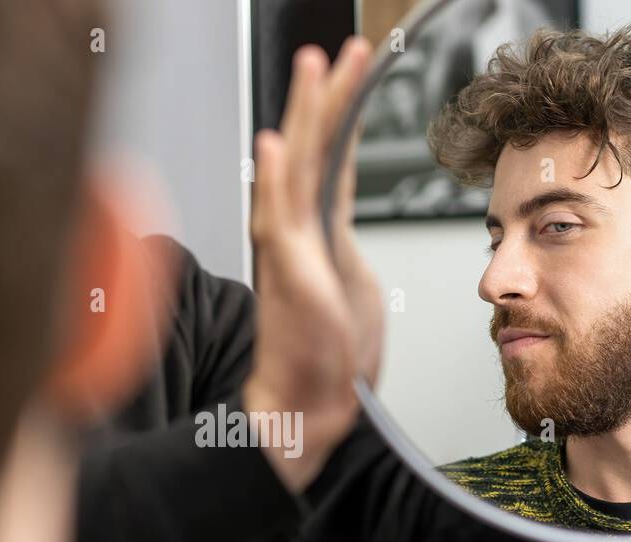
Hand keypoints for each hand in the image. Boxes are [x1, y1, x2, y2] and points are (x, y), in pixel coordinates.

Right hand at [245, 37, 380, 492]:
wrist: (311, 403)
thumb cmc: (329, 354)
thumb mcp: (354, 282)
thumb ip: (343, 240)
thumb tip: (342, 213)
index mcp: (317, 231)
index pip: (331, 157)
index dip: (342, 113)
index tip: (352, 73)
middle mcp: (296, 231)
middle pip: (311, 148)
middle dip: (325, 95)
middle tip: (339, 50)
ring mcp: (287, 248)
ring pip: (297, 167)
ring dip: (306, 115)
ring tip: (315, 66)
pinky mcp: (286, 272)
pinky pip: (279, 216)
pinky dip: (276, 178)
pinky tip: (276, 143)